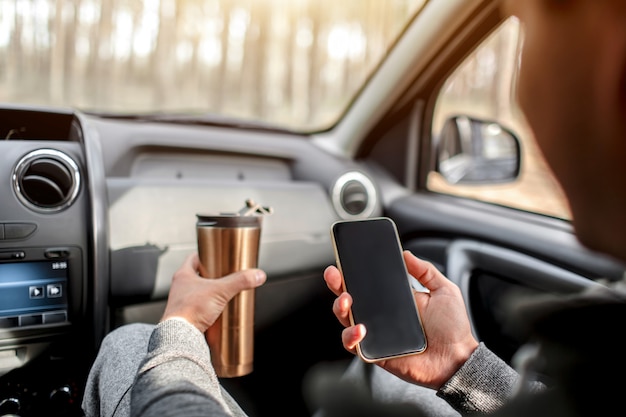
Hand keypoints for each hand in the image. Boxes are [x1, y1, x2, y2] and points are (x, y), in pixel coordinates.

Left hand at [161, 253, 266, 333]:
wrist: (180, 336)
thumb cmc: (190, 310)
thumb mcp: (220, 291)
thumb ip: (240, 281)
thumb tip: (256, 275)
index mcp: (183, 275)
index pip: (193, 258)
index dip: (205, 256)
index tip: (216, 256)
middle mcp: (179, 288)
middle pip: (196, 276)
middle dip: (210, 276)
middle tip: (223, 276)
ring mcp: (180, 302)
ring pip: (196, 292)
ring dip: (208, 293)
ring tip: (222, 294)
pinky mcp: (185, 316)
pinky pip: (197, 308)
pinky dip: (206, 308)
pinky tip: (216, 311)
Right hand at [324, 250, 478, 389]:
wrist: (458, 360)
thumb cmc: (453, 329)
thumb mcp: (444, 290)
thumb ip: (425, 270)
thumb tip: (406, 254)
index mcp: (394, 300)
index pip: (367, 283)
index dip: (352, 273)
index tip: (344, 262)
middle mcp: (381, 316)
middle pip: (350, 299)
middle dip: (337, 285)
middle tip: (336, 276)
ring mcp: (376, 334)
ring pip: (346, 320)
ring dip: (341, 309)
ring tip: (347, 301)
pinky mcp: (375, 353)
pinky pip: (353, 345)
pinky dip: (351, 337)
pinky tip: (360, 329)